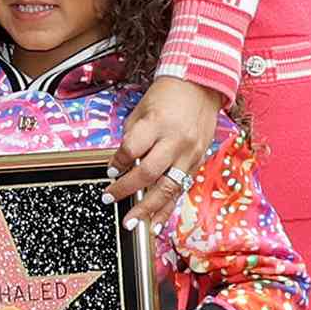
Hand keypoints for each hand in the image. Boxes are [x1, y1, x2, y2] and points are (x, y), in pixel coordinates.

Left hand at [105, 78, 220, 229]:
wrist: (201, 86)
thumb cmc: (167, 95)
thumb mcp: (142, 110)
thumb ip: (132, 138)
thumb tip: (120, 165)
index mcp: (158, 123)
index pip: (132, 150)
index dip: (117, 163)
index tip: (109, 172)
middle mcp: (176, 141)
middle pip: (149, 173)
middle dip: (126, 190)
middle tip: (109, 198)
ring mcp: (190, 153)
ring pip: (168, 188)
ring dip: (148, 209)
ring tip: (133, 223)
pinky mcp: (198, 161)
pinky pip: (181, 189)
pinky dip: (168, 207)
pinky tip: (156, 222)